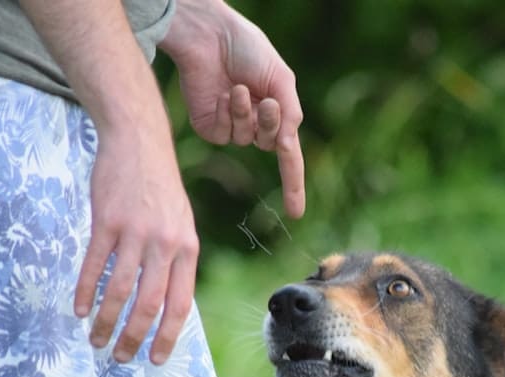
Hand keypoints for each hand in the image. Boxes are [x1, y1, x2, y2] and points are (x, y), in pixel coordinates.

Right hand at [20, 0, 199, 364]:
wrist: (139, 143)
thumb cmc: (160, 191)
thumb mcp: (181, 225)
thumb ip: (176, 263)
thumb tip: (169, 307)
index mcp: (188, 250)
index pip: (180, 304)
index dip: (167, 336)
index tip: (155, 359)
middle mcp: (165, 245)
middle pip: (149, 305)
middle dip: (133, 337)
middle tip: (119, 357)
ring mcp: (135, 233)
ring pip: (119, 290)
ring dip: (105, 321)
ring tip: (95, 339)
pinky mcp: (107, 221)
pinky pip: (94, 265)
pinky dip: (85, 291)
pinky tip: (78, 309)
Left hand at [161, 0, 304, 217]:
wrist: (210, 35)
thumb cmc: (248, 50)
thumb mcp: (282, 80)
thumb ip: (291, 114)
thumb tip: (288, 148)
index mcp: (276, 112)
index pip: (288, 157)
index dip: (293, 185)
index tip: (296, 214)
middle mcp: (254, 124)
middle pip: (271, 145)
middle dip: (272, 124)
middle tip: (268, 101)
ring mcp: (231, 126)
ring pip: (246, 140)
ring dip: (246, 114)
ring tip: (239, 88)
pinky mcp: (208, 125)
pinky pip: (225, 135)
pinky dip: (228, 114)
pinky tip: (223, 94)